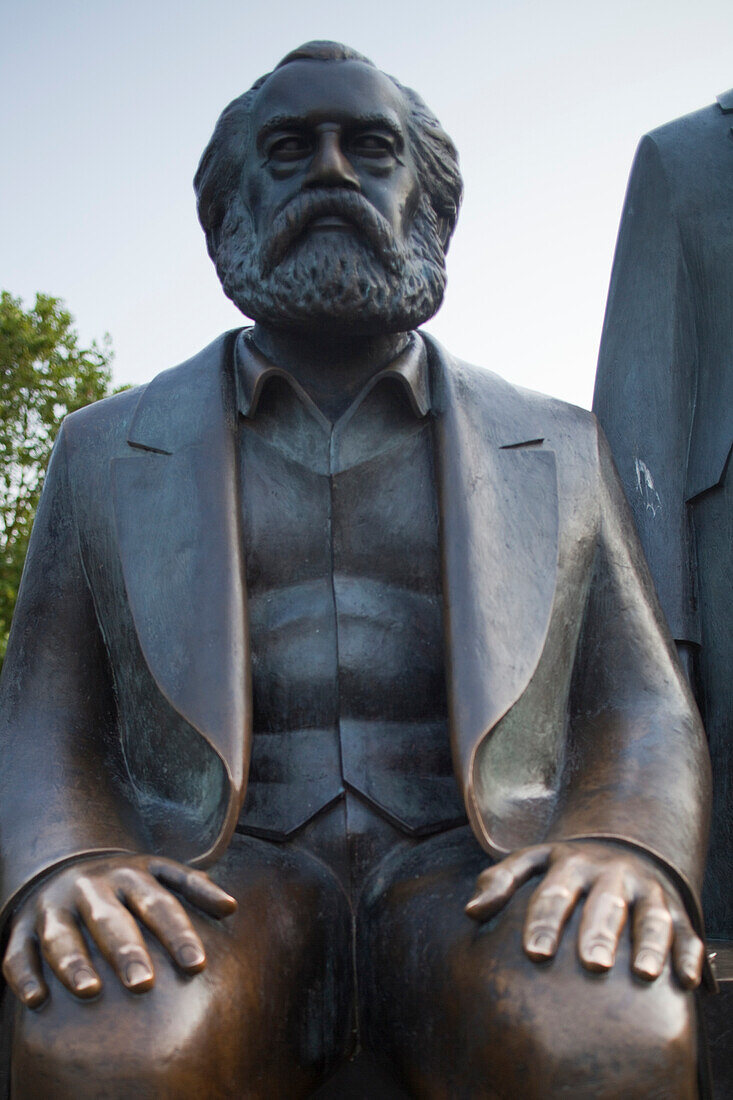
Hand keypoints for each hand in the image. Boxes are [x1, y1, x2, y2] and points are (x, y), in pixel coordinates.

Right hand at [2, 854, 235, 1008]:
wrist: (65, 866)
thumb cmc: (126, 884)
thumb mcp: (160, 874)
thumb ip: (195, 887)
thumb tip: (232, 907)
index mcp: (130, 875)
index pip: (159, 904)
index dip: (178, 934)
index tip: (197, 965)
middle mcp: (91, 888)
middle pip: (111, 920)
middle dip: (126, 950)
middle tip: (144, 983)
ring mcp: (54, 907)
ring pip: (63, 935)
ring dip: (74, 962)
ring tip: (90, 990)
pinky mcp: (23, 928)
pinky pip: (19, 952)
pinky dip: (24, 975)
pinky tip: (37, 999)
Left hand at [465, 841, 703, 988]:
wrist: (620, 847)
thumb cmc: (564, 869)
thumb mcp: (531, 861)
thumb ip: (499, 881)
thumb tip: (470, 911)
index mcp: (570, 863)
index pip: (554, 892)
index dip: (545, 921)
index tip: (534, 952)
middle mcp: (611, 874)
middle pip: (604, 904)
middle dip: (598, 932)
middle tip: (591, 964)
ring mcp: (645, 890)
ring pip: (651, 915)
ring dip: (649, 942)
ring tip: (643, 973)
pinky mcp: (675, 909)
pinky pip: (686, 932)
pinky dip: (689, 954)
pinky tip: (687, 982)